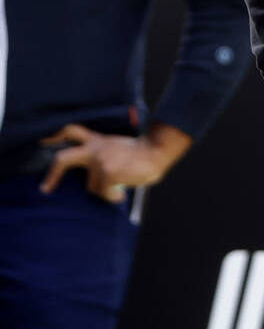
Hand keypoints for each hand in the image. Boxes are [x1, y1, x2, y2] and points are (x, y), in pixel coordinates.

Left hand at [39, 121, 191, 201]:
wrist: (157, 150)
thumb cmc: (142, 153)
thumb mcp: (117, 148)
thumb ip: (103, 157)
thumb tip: (96, 180)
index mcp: (98, 141)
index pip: (71, 131)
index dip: (54, 137)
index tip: (42, 144)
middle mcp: (95, 149)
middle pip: (64, 158)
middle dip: (53, 174)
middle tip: (45, 188)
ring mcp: (100, 161)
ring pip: (92, 187)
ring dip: (105, 190)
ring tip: (120, 186)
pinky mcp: (108, 172)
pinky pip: (105, 193)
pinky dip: (114, 197)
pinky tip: (123, 193)